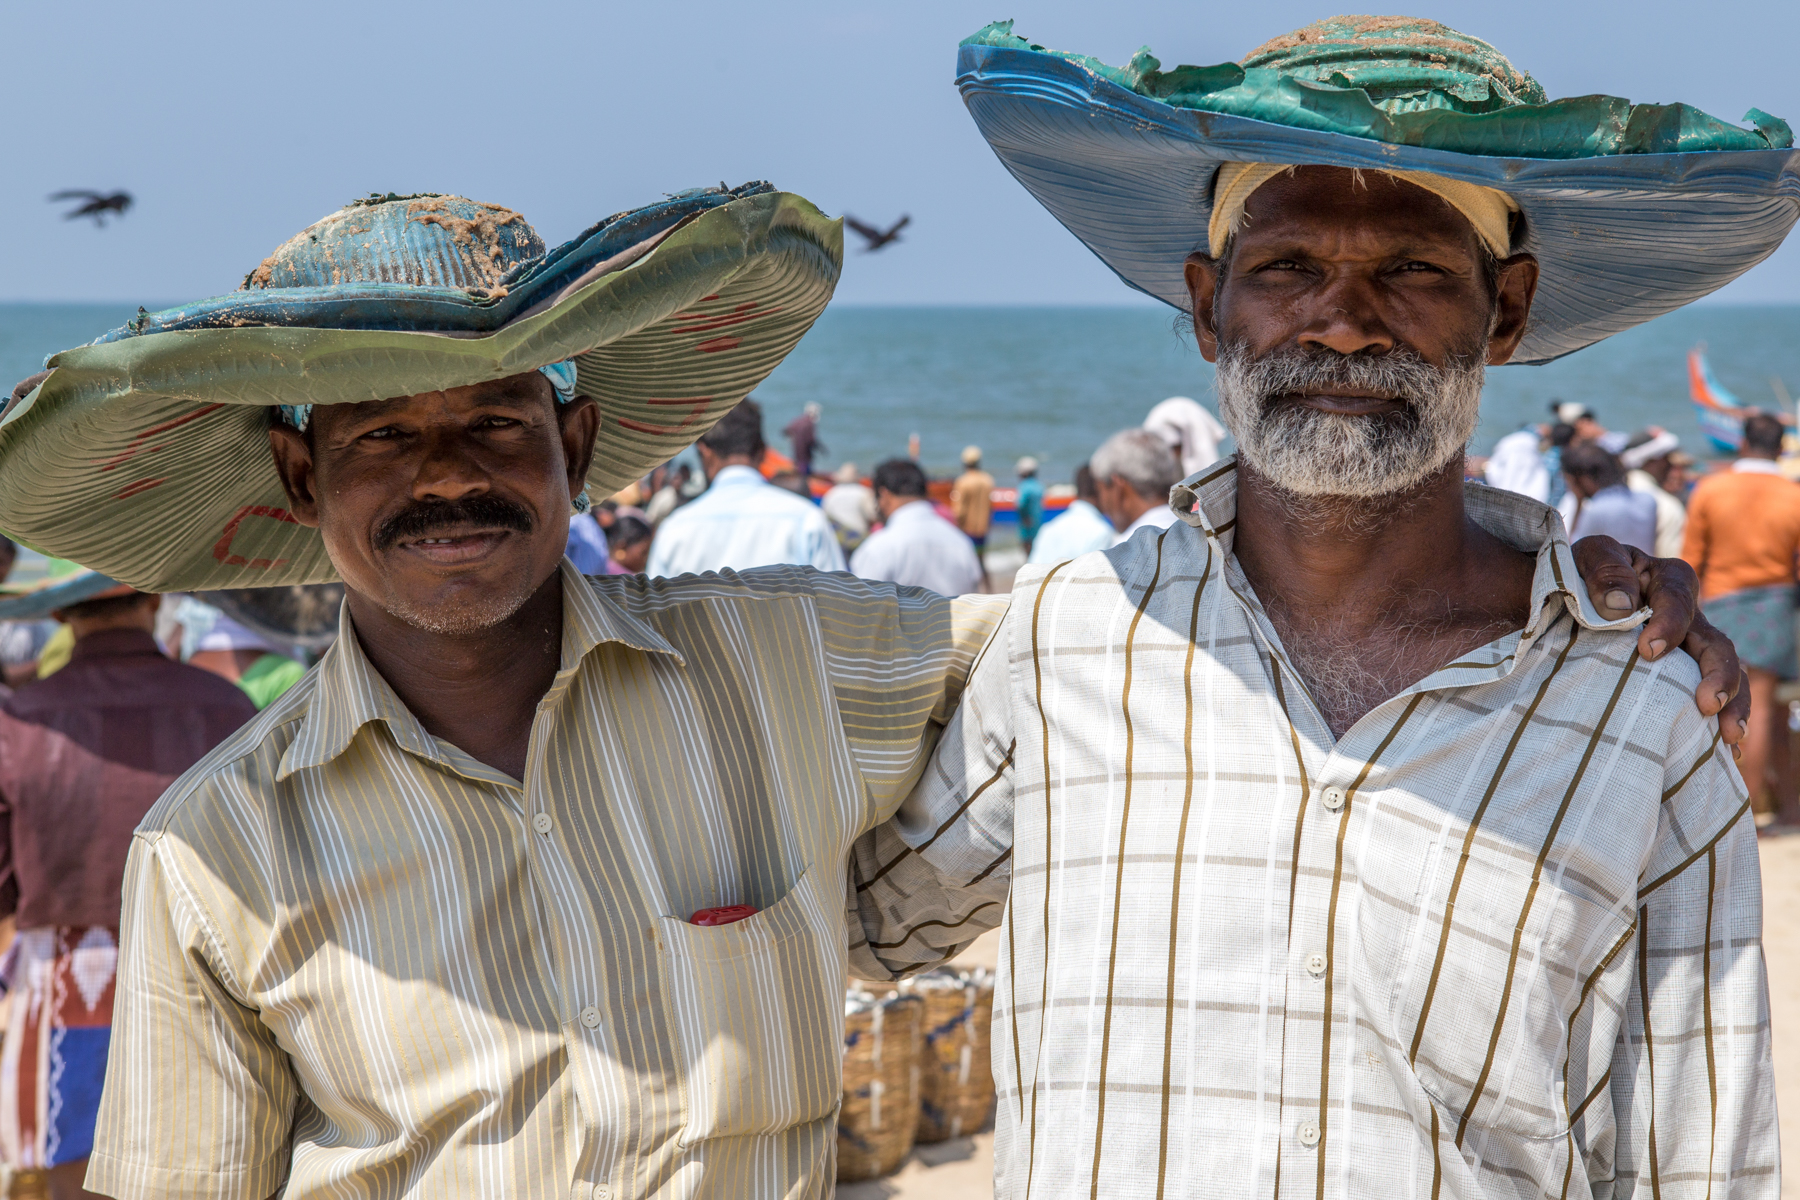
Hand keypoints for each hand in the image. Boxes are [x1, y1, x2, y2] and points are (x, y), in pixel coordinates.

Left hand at [1571, 536, 1748, 752]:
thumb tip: (1622, 606)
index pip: (1678, 599)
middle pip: (1715, 643)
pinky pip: (1707, 693)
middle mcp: (1687, 614)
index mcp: (1667, 580)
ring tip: (1728, 735)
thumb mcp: (1588, 557)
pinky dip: (1719, 718)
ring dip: (1731, 702)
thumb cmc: (1582, 573)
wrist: (1567, 598)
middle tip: (1706, 703)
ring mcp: (1687, 646)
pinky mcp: (1679, 672)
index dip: (1669, 624)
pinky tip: (1723, 751)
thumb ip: (1604, 570)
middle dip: (1718, 674)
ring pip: (1723, 673)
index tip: (1648, 651)